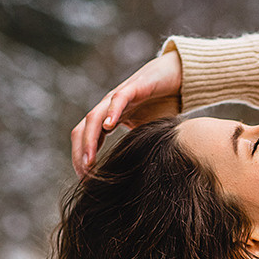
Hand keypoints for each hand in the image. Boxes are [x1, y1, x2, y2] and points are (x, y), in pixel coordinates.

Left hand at [70, 48, 182, 174]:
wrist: (178, 76)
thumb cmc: (164, 105)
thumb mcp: (149, 134)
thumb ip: (138, 150)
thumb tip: (138, 180)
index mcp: (109, 120)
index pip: (86, 140)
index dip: (82, 160)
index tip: (85, 182)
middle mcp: (108, 108)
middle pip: (82, 130)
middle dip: (79, 154)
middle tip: (83, 177)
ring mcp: (119, 97)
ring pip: (95, 118)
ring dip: (89, 140)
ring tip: (89, 161)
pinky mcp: (134, 87)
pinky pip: (119, 99)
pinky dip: (112, 113)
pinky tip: (109, 127)